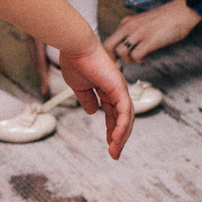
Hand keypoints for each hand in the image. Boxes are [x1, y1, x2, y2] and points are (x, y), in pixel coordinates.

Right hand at [56, 39, 136, 159]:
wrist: (75, 47)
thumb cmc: (75, 61)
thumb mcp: (79, 87)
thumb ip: (86, 98)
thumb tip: (91, 112)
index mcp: (107, 89)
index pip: (114, 113)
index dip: (112, 129)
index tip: (109, 144)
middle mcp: (117, 89)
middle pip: (123, 118)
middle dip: (119, 137)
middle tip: (114, 153)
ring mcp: (120, 89)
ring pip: (126, 118)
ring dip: (121, 136)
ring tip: (114, 151)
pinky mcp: (119, 88)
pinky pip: (124, 112)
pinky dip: (121, 127)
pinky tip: (115, 139)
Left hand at [105, 0, 201, 64]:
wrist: (181, 11)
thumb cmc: (165, 19)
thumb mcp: (142, 22)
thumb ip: (133, 31)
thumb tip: (126, 47)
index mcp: (127, 22)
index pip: (109, 39)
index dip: (110, 53)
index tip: (117, 60)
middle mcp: (129, 26)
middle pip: (109, 46)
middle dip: (112, 59)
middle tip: (121, 65)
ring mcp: (139, 33)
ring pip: (121, 52)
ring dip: (129, 60)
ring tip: (140, 57)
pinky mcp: (149, 40)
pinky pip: (135, 56)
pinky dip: (140, 60)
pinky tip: (148, 56)